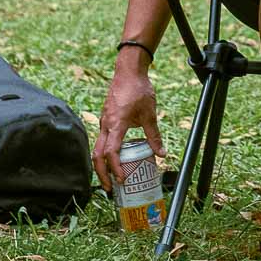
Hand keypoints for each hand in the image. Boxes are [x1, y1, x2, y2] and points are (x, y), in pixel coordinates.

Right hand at [93, 61, 162, 193]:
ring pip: (98, 148)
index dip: (115, 168)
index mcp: (116, 124)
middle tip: (110, 188)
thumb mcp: (150, 114)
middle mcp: (106, 125)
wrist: (128, 71)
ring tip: (110, 178)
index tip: (122, 180)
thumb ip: (154, 135)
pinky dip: (105, 153)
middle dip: (102, 174)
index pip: (111, 152)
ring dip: (102, 165)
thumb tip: (162, 154)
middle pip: (98, 155)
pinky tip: (115, 158)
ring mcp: (103, 121)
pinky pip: (102, 139)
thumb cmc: (138, 90)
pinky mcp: (105, 118)